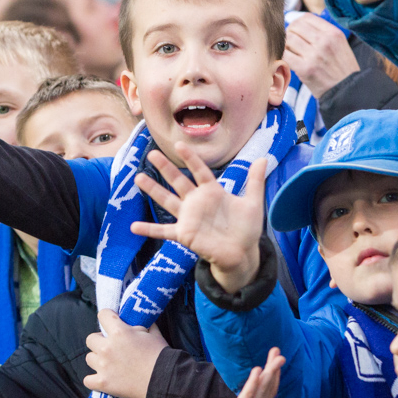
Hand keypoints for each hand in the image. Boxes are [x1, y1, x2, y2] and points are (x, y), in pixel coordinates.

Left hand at [82, 309, 167, 397]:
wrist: (165, 380)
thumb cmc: (161, 355)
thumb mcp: (153, 333)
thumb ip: (142, 326)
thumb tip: (137, 322)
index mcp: (119, 332)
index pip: (103, 315)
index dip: (108, 318)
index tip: (112, 323)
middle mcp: (107, 347)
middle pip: (90, 339)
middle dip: (100, 341)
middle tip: (111, 347)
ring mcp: (103, 366)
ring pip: (89, 358)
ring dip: (97, 360)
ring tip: (109, 364)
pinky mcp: (103, 383)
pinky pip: (87, 380)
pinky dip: (94, 380)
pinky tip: (103, 379)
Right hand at [130, 144, 265, 292]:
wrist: (242, 253)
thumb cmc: (246, 228)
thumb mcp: (253, 202)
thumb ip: (255, 181)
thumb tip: (264, 158)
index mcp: (212, 192)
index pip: (199, 170)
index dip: (190, 158)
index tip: (179, 144)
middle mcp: (197, 202)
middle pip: (178, 181)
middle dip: (165, 168)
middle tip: (151, 153)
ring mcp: (189, 218)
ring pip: (167, 200)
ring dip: (153, 190)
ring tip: (138, 178)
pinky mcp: (184, 234)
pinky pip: (164, 231)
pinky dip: (149, 229)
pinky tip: (134, 226)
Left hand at [285, 15, 360, 95]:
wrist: (348, 92)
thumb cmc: (342, 69)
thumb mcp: (340, 45)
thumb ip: (323, 33)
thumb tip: (299, 23)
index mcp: (334, 33)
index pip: (307, 18)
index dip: (298, 23)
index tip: (297, 31)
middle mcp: (324, 41)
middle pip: (295, 26)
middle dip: (289, 33)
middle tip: (291, 43)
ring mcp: (314, 55)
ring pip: (288, 39)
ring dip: (286, 45)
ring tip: (291, 52)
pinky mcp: (305, 69)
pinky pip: (286, 55)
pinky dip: (284, 57)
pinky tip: (290, 61)